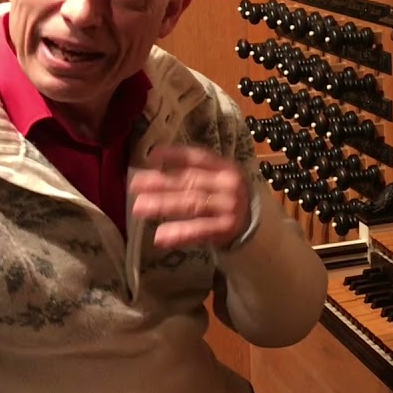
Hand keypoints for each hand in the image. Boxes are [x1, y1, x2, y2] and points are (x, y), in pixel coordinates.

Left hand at [130, 145, 251, 249]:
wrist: (257, 224)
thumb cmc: (226, 198)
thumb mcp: (216, 180)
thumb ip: (193, 172)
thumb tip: (153, 163)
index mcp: (225, 167)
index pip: (198, 157)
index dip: (175, 155)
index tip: (151, 156)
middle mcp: (228, 184)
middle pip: (191, 181)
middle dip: (162, 183)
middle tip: (135, 185)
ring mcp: (229, 206)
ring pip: (193, 203)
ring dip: (164, 205)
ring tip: (139, 208)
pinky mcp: (227, 228)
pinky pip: (200, 230)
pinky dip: (180, 233)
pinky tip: (160, 237)